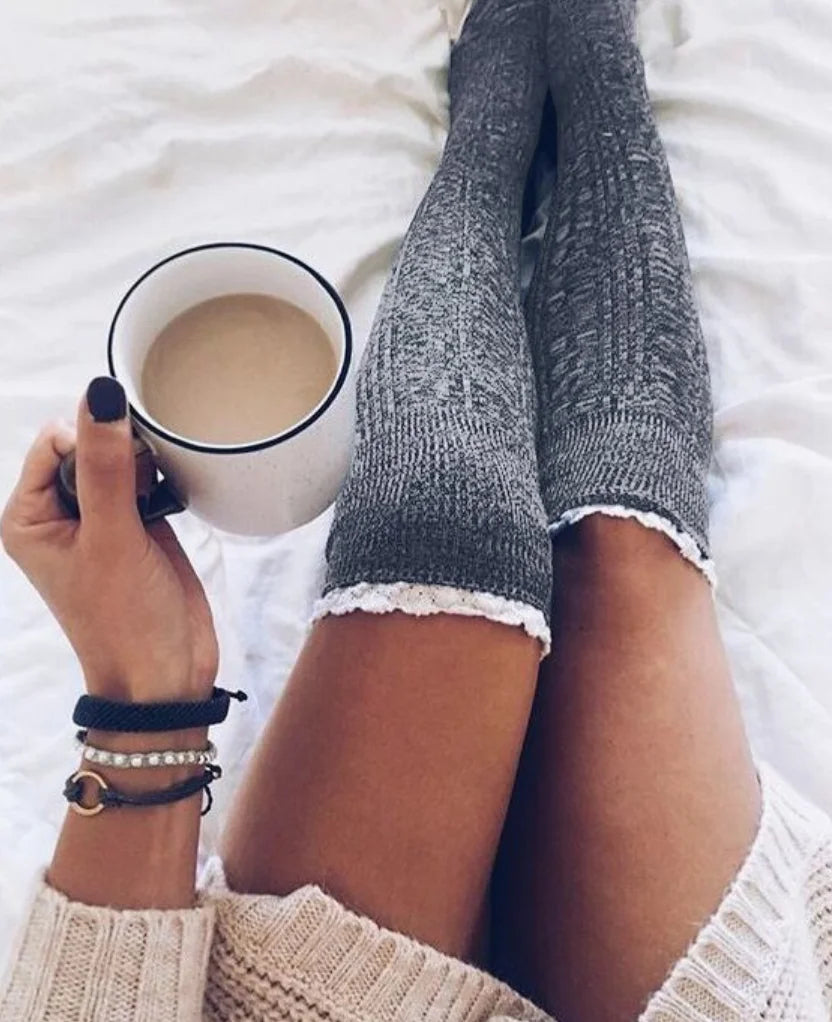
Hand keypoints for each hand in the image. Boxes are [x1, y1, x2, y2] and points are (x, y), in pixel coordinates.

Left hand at [1, 377, 218, 700]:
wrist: (165, 675)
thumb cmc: (125, 621)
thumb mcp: (112, 539)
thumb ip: (106, 465)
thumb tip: (101, 394)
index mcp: (29, 517)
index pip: (53, 442)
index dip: (91, 440)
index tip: (124, 471)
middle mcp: (59, 514)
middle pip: (87, 443)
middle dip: (121, 451)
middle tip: (141, 493)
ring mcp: (100, 520)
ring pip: (119, 457)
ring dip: (144, 465)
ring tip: (155, 502)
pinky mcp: (136, 526)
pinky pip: (146, 479)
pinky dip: (162, 479)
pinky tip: (170, 500)